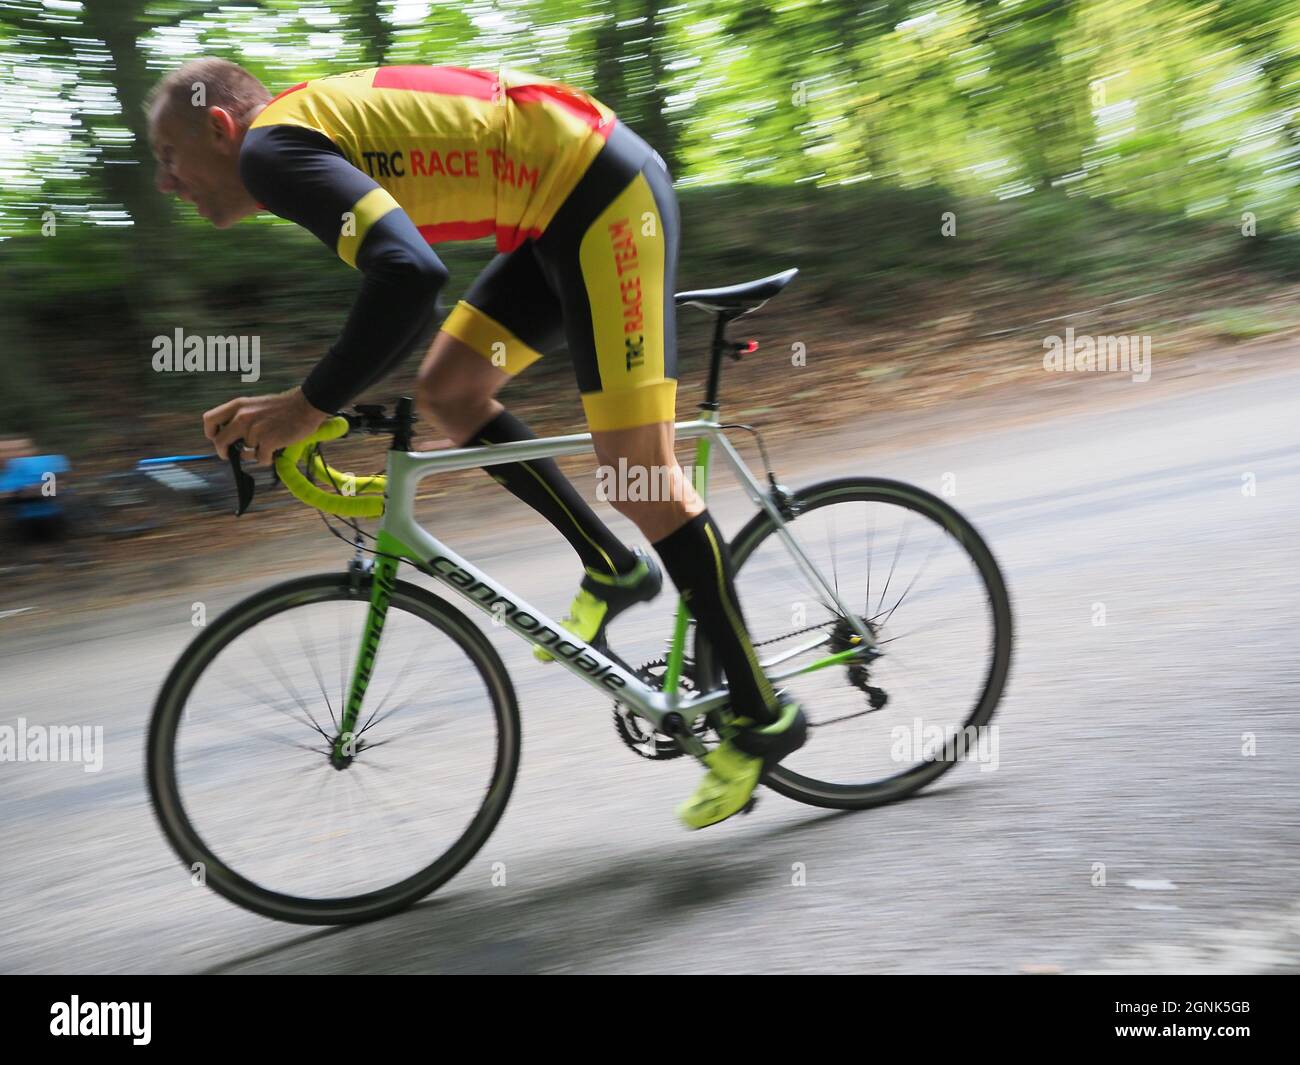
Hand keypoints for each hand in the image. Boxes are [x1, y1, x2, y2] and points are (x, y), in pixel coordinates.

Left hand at [203, 388, 329, 466]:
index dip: (211, 433)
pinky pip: (260, 459)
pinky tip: (274, 452)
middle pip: (220, 442)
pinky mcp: (267, 441)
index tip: (218, 439)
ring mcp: (254, 430)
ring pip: (244, 454)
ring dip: (254, 454)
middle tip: (231, 455)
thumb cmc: (283, 406)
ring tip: (266, 447)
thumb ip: (240, 417)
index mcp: (238, 406)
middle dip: (225, 452)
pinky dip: (267, 459)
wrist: (306, 405)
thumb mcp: (255, 404)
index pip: (209, 420)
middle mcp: (242, 417)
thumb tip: (231, 436)